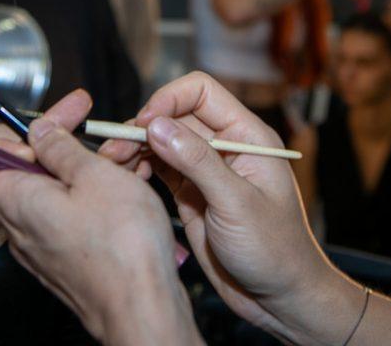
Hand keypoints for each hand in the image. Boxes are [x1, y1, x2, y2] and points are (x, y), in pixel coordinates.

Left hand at [0, 91, 201, 345]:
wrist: (144, 311)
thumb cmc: (122, 244)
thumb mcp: (95, 175)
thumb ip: (60, 148)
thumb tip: (37, 131)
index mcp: (14, 201)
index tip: (37, 140)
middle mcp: (18, 231)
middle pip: (17, 181)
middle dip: (56, 155)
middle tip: (98, 144)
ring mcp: (40, 253)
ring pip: (48, 201)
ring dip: (80, 178)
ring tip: (124, 167)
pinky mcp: (63, 267)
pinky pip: (65, 224)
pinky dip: (89, 204)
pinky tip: (126, 195)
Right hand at [100, 72, 362, 344]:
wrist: (279, 298)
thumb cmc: (274, 250)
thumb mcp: (236, 203)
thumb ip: (196, 162)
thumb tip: (156, 124)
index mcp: (247, 136)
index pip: (201, 92)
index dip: (168, 100)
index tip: (144, 124)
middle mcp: (224, 146)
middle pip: (173, 115)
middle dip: (141, 127)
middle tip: (114, 149)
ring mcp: (204, 170)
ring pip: (161, 141)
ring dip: (134, 147)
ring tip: (111, 164)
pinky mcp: (189, 193)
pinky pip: (158, 167)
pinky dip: (138, 168)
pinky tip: (125, 178)